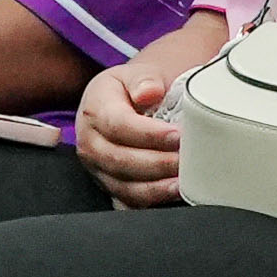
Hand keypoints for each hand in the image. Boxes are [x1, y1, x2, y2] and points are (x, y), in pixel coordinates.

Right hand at [74, 37, 202, 206]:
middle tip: (187, 160)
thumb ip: (145, 79)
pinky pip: (127, 201)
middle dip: (157, 163)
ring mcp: (97, 168)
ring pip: (123, 185)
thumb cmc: (132, 91)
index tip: (177, 136)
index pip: (119, 125)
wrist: (124, 103)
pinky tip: (170, 194)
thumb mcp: (137, 75)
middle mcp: (89, 141)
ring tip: (183, 182)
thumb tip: (150, 92)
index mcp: (95, 109)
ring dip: (156, 187)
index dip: (149, 134)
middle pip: (120, 159)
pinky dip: (150, 201)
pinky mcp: (108, 186)